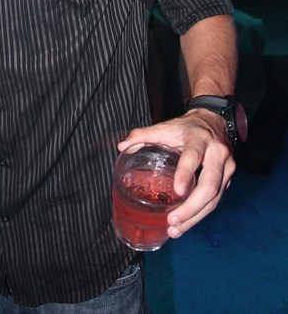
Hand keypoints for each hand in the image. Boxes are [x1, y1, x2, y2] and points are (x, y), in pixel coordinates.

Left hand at [117, 109, 234, 237]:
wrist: (215, 120)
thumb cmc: (187, 127)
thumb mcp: (166, 127)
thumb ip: (143, 135)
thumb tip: (122, 146)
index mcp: (199, 139)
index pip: (193, 157)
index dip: (186, 173)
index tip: (177, 191)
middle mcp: (217, 154)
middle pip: (209, 185)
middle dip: (191, 207)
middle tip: (172, 221)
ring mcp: (227, 168)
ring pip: (214, 198)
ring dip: (195, 217)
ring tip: (176, 229)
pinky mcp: (228, 179)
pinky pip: (216, 200)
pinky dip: (201, 214)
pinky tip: (186, 224)